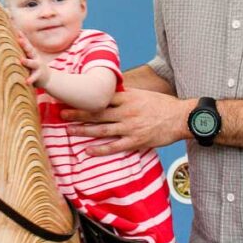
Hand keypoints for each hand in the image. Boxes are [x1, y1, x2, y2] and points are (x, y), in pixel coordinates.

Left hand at [16, 31, 49, 87]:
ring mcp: (37, 66)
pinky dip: (31, 79)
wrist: (47, 78)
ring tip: (22, 60)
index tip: (18, 31)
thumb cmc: (33, 66)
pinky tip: (27, 81)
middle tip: (20, 40)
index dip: (23, 37)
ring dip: (27, 61)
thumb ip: (21, 51)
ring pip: (33, 63)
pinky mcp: (38, 75)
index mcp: (31, 53)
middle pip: (30, 50)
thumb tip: (9, 43)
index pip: (26, 43)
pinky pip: (34, 77)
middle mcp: (35, 58)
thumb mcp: (28, 57)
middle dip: (25, 45)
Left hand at [61, 88, 190, 154]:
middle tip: (62, 114)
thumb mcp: (142, 94)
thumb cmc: (162, 105)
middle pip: (97, 112)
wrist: (181, 118)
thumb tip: (109, 92)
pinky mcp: (136, 141)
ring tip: (69, 131)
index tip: (71, 97)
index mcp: (127, 98)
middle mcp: (126, 111)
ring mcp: (130, 127)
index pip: (101, 97)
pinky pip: (114, 146)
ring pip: (102, 129)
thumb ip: (125, 95)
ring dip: (84, 130)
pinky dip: (100, 149)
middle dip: (78, 113)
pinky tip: (88, 150)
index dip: (85, 98)